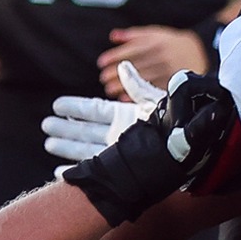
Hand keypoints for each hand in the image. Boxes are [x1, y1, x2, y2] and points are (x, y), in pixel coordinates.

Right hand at [61, 70, 237, 224]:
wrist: (195, 155)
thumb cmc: (179, 128)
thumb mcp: (158, 104)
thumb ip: (138, 87)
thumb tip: (122, 66)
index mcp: (127, 117)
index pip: (95, 110)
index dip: (75, 107)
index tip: (56, 105)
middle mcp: (121, 136)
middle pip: (85, 129)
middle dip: (65, 127)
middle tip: (45, 125)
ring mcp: (121, 154)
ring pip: (85, 149)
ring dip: (66, 147)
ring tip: (48, 144)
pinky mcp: (124, 172)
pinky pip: (95, 172)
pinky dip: (78, 173)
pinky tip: (62, 173)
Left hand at [98, 25, 209, 97]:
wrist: (202, 52)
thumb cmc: (172, 43)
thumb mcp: (155, 33)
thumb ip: (133, 35)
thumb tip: (113, 36)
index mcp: (155, 42)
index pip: (131, 50)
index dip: (114, 56)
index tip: (101, 63)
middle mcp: (161, 56)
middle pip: (135, 65)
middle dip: (115, 73)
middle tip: (103, 78)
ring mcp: (167, 70)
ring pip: (141, 78)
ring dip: (122, 85)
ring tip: (109, 89)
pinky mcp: (173, 82)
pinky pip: (152, 89)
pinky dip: (137, 95)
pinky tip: (124, 98)